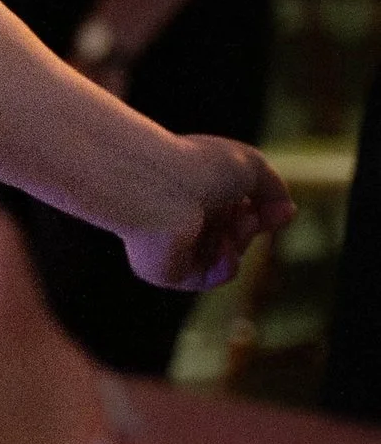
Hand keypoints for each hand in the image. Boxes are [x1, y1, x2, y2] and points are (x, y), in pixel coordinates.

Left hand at [124, 131, 292, 291]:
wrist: (158, 190)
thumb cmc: (200, 169)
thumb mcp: (252, 165)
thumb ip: (274, 188)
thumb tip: (286, 211)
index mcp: (196, 188)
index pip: (237, 208)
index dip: (264, 211)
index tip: (283, 211)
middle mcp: (183, 215)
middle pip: (234, 234)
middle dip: (251, 226)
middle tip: (245, 216)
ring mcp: (174, 245)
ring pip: (226, 256)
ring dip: (240, 242)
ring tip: (234, 226)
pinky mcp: (168, 270)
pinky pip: (209, 278)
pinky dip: (225, 266)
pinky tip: (224, 248)